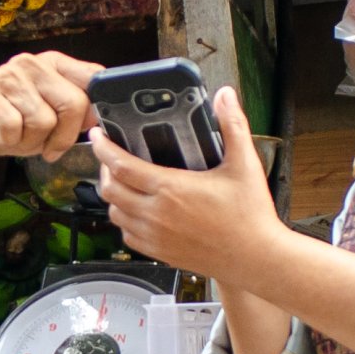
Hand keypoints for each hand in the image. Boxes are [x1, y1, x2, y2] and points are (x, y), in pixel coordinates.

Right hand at [0, 51, 98, 163]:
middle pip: (73, 104)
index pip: (92, 77)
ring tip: (17, 137)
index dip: (95, 109)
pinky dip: (9, 140)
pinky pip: (12, 126)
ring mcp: (7, 75)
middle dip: (63, 137)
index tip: (86, 128)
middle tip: (47, 146)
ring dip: (31, 142)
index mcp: (54, 63)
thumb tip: (98, 116)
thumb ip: (78, 109)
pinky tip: (0, 134)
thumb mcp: (53, 116)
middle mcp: (32, 63)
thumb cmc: (16, 123)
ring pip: (42, 121)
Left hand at [91, 87, 286, 281]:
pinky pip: (127, 236)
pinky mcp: (160, 253)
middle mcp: (156, 214)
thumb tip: (225, 96)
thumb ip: (232, 126)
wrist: (256, 257)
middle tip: (111, 157)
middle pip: (110, 189)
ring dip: (113, 196)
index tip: (98, 135)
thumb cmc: (250, 216)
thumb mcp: (244, 164)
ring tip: (122, 182)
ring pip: (115, 214)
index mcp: (171, 189)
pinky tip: (136, 211)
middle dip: (104, 169)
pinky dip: (125, 220)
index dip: (103, 147)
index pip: (121, 166)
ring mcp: (155, 236)